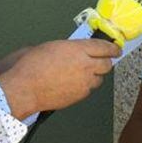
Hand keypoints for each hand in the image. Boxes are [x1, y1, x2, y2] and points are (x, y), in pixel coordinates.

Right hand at [0, 39, 120, 119]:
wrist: (25, 89)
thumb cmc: (31, 67)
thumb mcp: (50, 47)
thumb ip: (68, 48)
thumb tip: (73, 50)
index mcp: (78, 49)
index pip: (104, 47)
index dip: (112, 48)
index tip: (116, 48)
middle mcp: (85, 66)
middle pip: (107, 64)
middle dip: (106, 62)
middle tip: (102, 60)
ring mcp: (84, 82)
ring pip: (99, 79)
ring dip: (95, 75)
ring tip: (83, 73)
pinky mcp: (80, 95)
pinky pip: (89, 89)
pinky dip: (85, 86)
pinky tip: (74, 83)